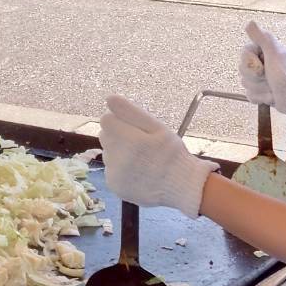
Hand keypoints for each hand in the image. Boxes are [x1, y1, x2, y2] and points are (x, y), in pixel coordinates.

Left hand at [99, 96, 217, 218]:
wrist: (181, 186)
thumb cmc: (171, 153)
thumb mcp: (157, 127)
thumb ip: (131, 113)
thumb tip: (109, 99)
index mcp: (129, 141)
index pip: (106, 120)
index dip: (120, 121)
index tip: (135, 129)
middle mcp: (117, 159)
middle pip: (104, 135)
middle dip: (119, 135)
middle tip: (140, 144)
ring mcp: (114, 174)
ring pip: (107, 152)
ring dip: (119, 152)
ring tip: (141, 159)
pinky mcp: (113, 186)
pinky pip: (110, 168)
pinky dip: (120, 168)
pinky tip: (137, 171)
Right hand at [239, 22, 285, 121]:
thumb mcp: (275, 53)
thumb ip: (262, 37)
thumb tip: (250, 23)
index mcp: (266, 51)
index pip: (244, 54)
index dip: (250, 63)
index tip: (263, 66)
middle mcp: (263, 63)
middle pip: (243, 69)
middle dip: (255, 78)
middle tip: (269, 78)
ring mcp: (261, 79)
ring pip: (246, 83)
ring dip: (260, 88)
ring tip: (273, 88)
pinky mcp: (261, 92)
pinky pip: (250, 95)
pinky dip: (260, 97)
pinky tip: (271, 97)